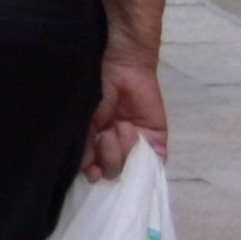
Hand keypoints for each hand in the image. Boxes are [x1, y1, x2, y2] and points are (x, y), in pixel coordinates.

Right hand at [86, 49, 166, 178]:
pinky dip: (144, 153)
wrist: (120, 65)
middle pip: (114, 172)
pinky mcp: (156, 139)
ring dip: (123, 151)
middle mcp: (115, 147)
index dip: (94, 174)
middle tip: (106, 135)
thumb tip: (88, 173)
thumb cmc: (95, 88)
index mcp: (94, 144)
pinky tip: (132, 133)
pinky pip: (155, 161)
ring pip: (132, 168)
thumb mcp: (84, 118)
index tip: (90, 172)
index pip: (95, 171)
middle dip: (109, 158)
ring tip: (120, 126)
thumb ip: (85, 145)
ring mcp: (136, 145)